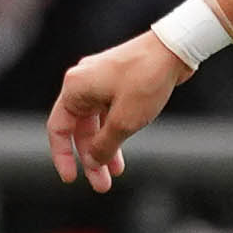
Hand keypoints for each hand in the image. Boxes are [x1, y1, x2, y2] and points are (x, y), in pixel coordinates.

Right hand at [46, 32, 190, 191]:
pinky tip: (123, 151)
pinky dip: (115, 132)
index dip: (62, 156)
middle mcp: (82, 83)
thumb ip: (104, 145)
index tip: (71, 179)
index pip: (57, 129)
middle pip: (79, 129)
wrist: (175, 48)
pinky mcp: (118, 82)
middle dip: (90, 158)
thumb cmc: (147, 79)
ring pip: (96, 123)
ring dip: (104, 148)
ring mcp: (100, 81)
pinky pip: (109, 113)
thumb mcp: (124, 121)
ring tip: (115, 174)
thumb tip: (92, 162)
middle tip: (101, 184)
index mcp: (75, 88)